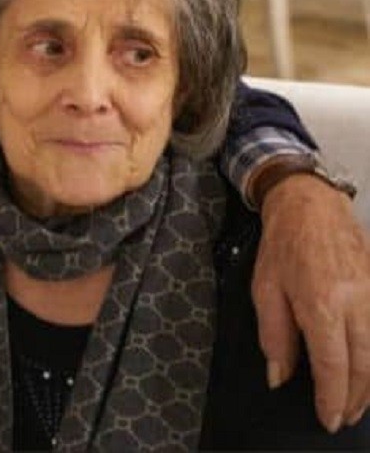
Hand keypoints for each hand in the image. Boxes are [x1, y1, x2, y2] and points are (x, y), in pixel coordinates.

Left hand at [252, 173, 369, 432]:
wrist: (310, 204)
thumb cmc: (283, 245)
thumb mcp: (265, 289)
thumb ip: (274, 335)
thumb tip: (279, 376)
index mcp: (322, 304)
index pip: (333, 366)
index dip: (332, 398)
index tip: (327, 419)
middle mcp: (355, 303)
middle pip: (364, 365)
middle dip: (355, 398)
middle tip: (343, 417)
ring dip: (369, 382)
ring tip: (355, 401)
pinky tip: (366, 366)